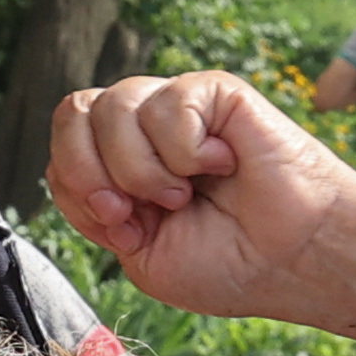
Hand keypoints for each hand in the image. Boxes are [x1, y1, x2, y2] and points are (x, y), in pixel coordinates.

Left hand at [47, 71, 355, 321]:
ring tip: (186, 194)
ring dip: (142, 169)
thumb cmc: (230, 264)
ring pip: (112, 107)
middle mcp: (144, 131)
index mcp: (121, 168)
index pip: (62, 152)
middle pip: (73, 113)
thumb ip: (94, 210)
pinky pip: (164, 105)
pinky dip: (186, 150)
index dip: (78, 191)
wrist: (293, 261)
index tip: (124, 229)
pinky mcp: (212, 91)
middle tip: (138, 210)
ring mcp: (177, 107)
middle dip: (91, 171)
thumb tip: (73, 165)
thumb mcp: (142, 256)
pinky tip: (222, 164)